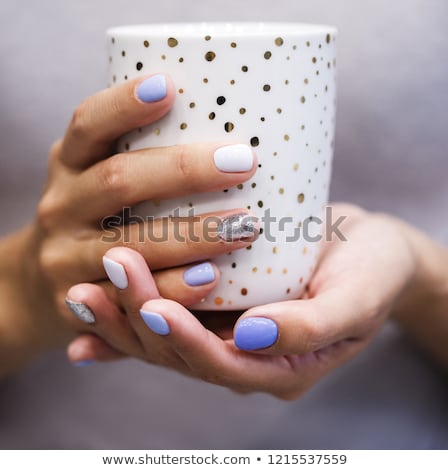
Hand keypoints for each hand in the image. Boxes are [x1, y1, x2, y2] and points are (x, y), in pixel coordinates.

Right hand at [0, 74, 257, 375]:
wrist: (36, 288)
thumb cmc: (90, 222)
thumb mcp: (94, 181)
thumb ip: (137, 161)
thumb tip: (218, 126)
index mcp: (68, 166)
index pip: (88, 125)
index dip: (123, 105)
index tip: (169, 85)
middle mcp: (61, 207)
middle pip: (119, 181)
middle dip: (184, 171)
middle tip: (244, 162)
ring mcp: (64, 259)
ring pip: (129, 245)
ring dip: (191, 235)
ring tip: (245, 226)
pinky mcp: (76, 305)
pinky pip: (130, 298)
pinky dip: (173, 289)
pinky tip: (212, 279)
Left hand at [67, 204, 442, 398]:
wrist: (368, 251)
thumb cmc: (371, 274)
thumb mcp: (357, 301)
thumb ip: (312, 327)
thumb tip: (253, 336)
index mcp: (279, 366)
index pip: (221, 366)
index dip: (185, 342)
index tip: (155, 307)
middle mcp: (244, 355)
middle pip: (180, 352)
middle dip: (140, 318)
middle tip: (111, 271)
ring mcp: (226, 331)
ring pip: (163, 336)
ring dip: (122, 314)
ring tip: (84, 287)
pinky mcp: (216, 305)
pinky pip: (166, 312)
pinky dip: (126, 314)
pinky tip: (89, 305)